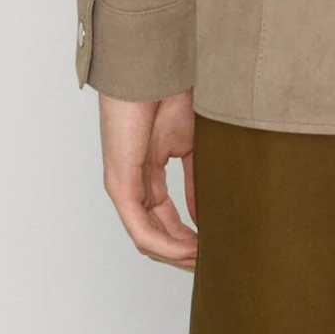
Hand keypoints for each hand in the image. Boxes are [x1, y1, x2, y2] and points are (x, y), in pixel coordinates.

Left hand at [99, 90, 198, 268]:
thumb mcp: (191, 146)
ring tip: (206, 261)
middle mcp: (132, 185)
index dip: (189, 240)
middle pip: (156, 236)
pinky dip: (167, 245)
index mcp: (147, 174)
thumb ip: (195, 183)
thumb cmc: (171, 94)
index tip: (215, 250)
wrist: (156, 68)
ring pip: (147, 239)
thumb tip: (204, 217)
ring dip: (178, 255)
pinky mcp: (120, 184)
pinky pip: (141, 229)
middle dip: (184, 255)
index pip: (166, 221)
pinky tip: (191, 250)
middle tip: (213, 265)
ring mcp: (124, 187)